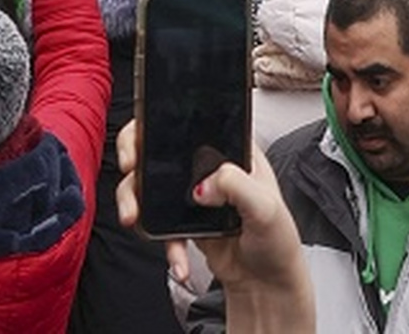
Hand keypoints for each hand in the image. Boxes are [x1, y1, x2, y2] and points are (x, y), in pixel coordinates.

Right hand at [114, 120, 311, 326]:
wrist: (267, 285)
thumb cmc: (277, 241)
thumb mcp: (266, 207)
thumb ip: (236, 186)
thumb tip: (203, 184)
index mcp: (230, 150)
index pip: (189, 123)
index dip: (159, 123)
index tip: (142, 140)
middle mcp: (208, 167)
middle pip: (157, 148)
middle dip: (135, 157)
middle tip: (130, 170)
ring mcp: (192, 194)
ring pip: (148, 186)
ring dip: (135, 201)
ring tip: (135, 220)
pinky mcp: (182, 222)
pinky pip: (156, 223)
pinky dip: (161, 242)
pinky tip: (177, 260)